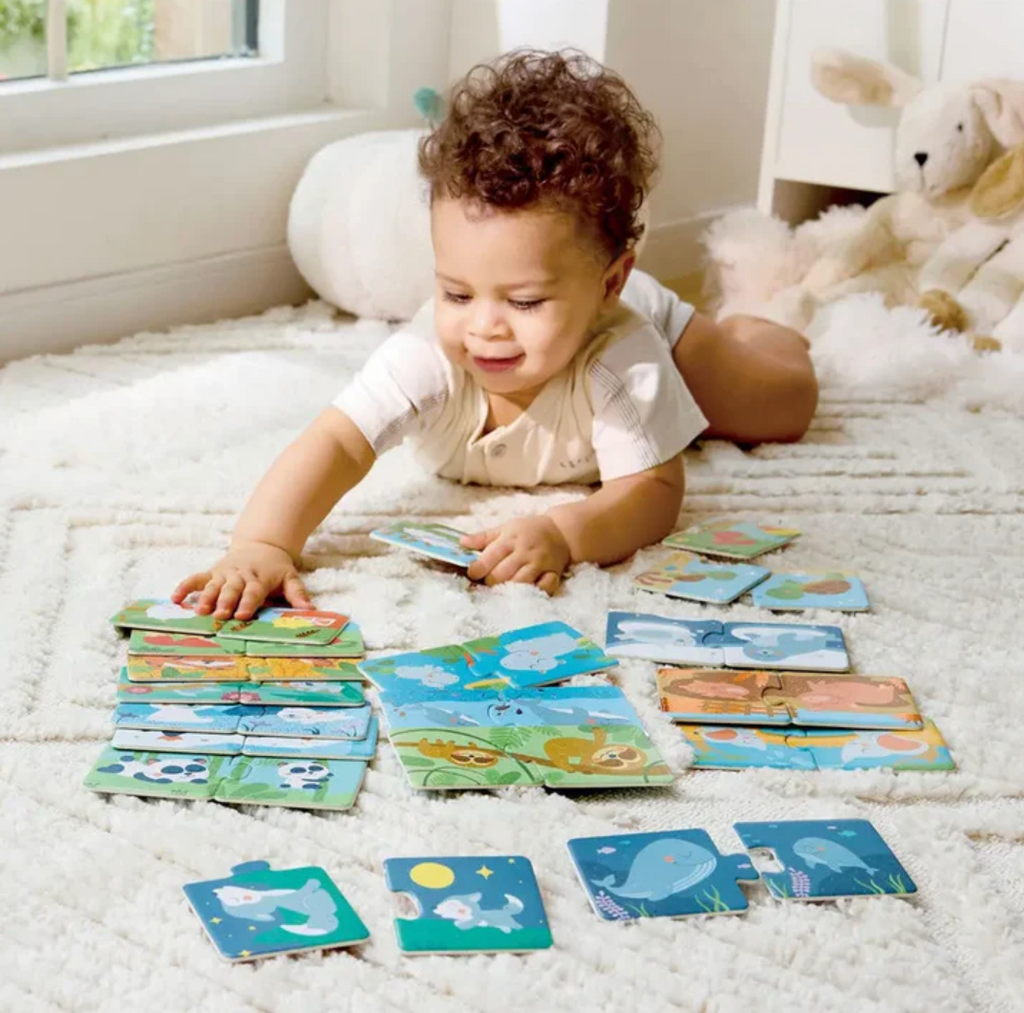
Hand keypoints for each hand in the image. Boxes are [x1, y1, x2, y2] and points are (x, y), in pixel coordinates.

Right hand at [172, 540, 311, 619]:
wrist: (262, 544)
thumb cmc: (276, 569)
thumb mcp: (290, 578)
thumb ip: (297, 594)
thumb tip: (310, 609)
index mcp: (259, 578)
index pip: (253, 592)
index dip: (248, 603)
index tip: (242, 615)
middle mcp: (240, 575)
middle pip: (232, 589)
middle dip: (226, 601)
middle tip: (220, 615)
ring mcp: (225, 573)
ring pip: (214, 585)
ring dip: (206, 597)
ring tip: (199, 611)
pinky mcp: (213, 572)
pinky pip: (197, 579)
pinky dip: (186, 587)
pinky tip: (176, 598)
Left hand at [461, 516, 569, 593]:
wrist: (561, 531)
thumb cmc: (528, 530)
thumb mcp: (505, 528)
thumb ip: (483, 538)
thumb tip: (461, 542)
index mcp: (510, 539)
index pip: (489, 558)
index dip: (477, 569)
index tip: (473, 573)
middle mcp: (525, 552)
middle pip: (502, 574)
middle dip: (491, 582)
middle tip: (489, 581)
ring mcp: (540, 564)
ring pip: (520, 583)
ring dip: (508, 590)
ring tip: (503, 589)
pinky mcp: (553, 573)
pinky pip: (544, 588)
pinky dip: (534, 592)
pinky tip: (526, 594)